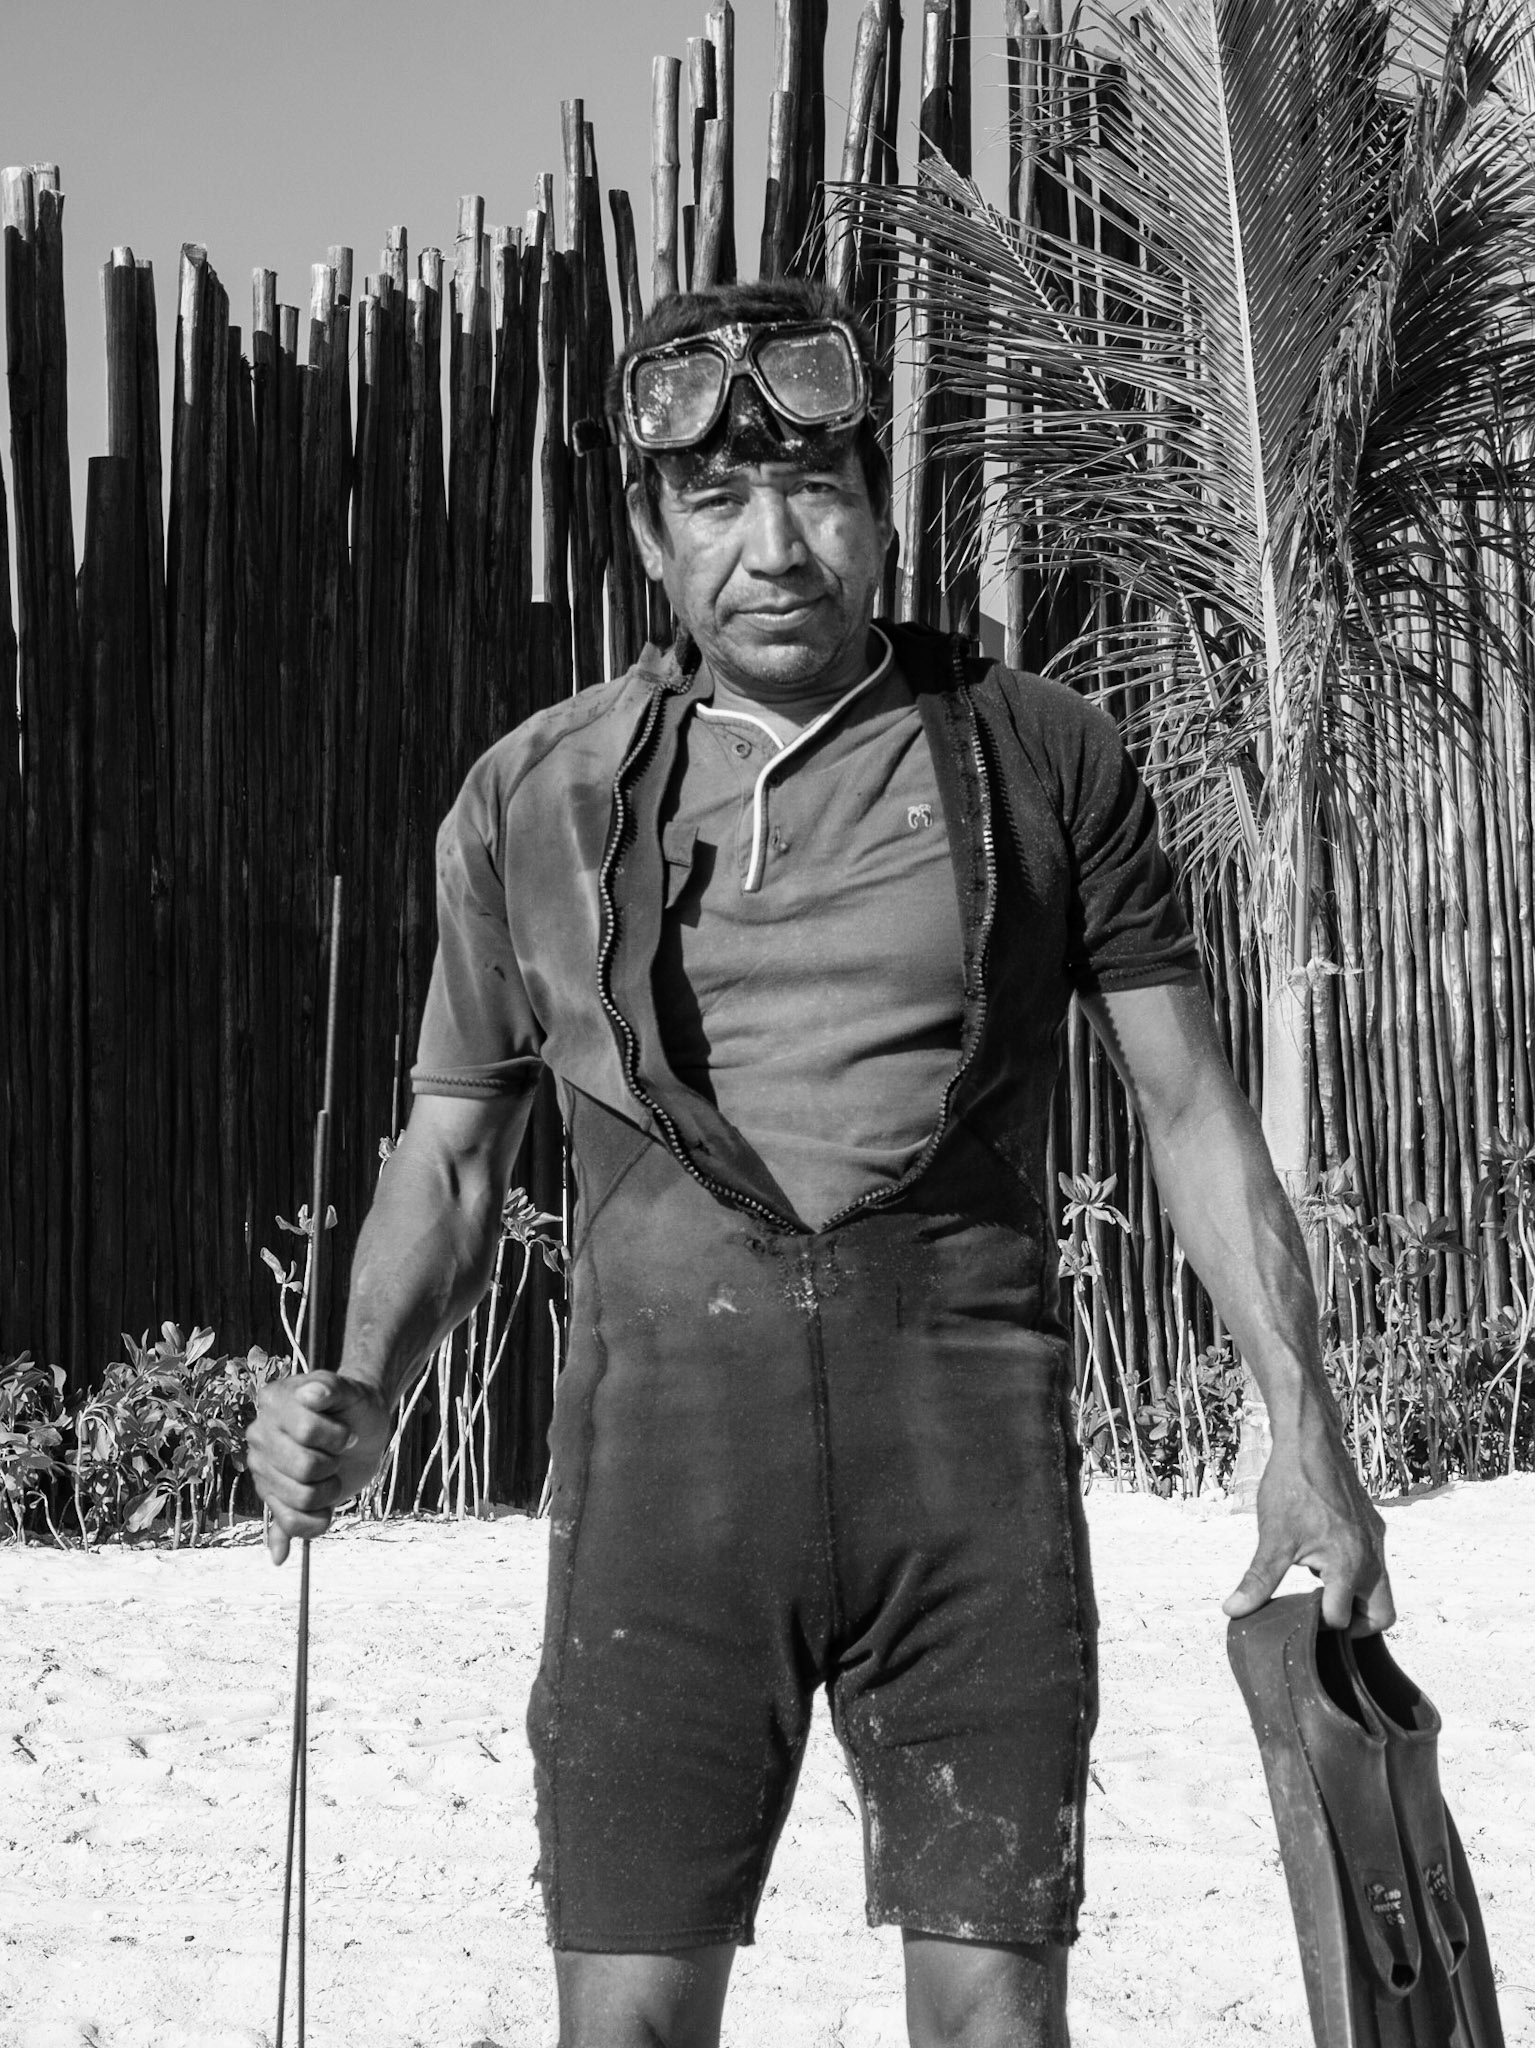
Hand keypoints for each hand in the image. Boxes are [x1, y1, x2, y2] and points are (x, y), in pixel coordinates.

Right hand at [246, 1372, 392, 1563]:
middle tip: (339, 1453)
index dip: (337, 1436)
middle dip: (333, 1464)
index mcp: (274, 1403)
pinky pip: (288, 1525)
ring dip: (330, 1491)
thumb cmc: (354, 1406)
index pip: (306, 1432)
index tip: (347, 1431)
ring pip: (299, 1501)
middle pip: (304, 1470)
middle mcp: (260, 1437)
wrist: (361, 1428)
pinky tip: (321, 1519)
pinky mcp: (276, 1499)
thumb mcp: (351, 1390)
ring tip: (332, 1473)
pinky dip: (309, 1527)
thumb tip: (309, 1394)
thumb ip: (331, 1386)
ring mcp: (264, 1471)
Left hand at [1222, 1426, 1394, 1634]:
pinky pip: (1374, 1563)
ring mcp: (1376, 1541)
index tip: (1294, 1610)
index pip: (1341, 1620)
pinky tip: (1322, 1558)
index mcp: (1349, 1566)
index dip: (1316, 1622)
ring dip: (1353, 1596)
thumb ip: (1258, 1580)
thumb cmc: (1292, 1485)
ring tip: (1318, 1584)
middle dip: (1354, 1623)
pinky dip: (1355, 1573)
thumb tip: (1234, 1610)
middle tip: (1321, 1612)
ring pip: (1380, 1589)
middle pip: (1381, 1616)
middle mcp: (1372, 1558)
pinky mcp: (1373, 1527)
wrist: (1310, 1441)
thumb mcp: (1272, 1537)